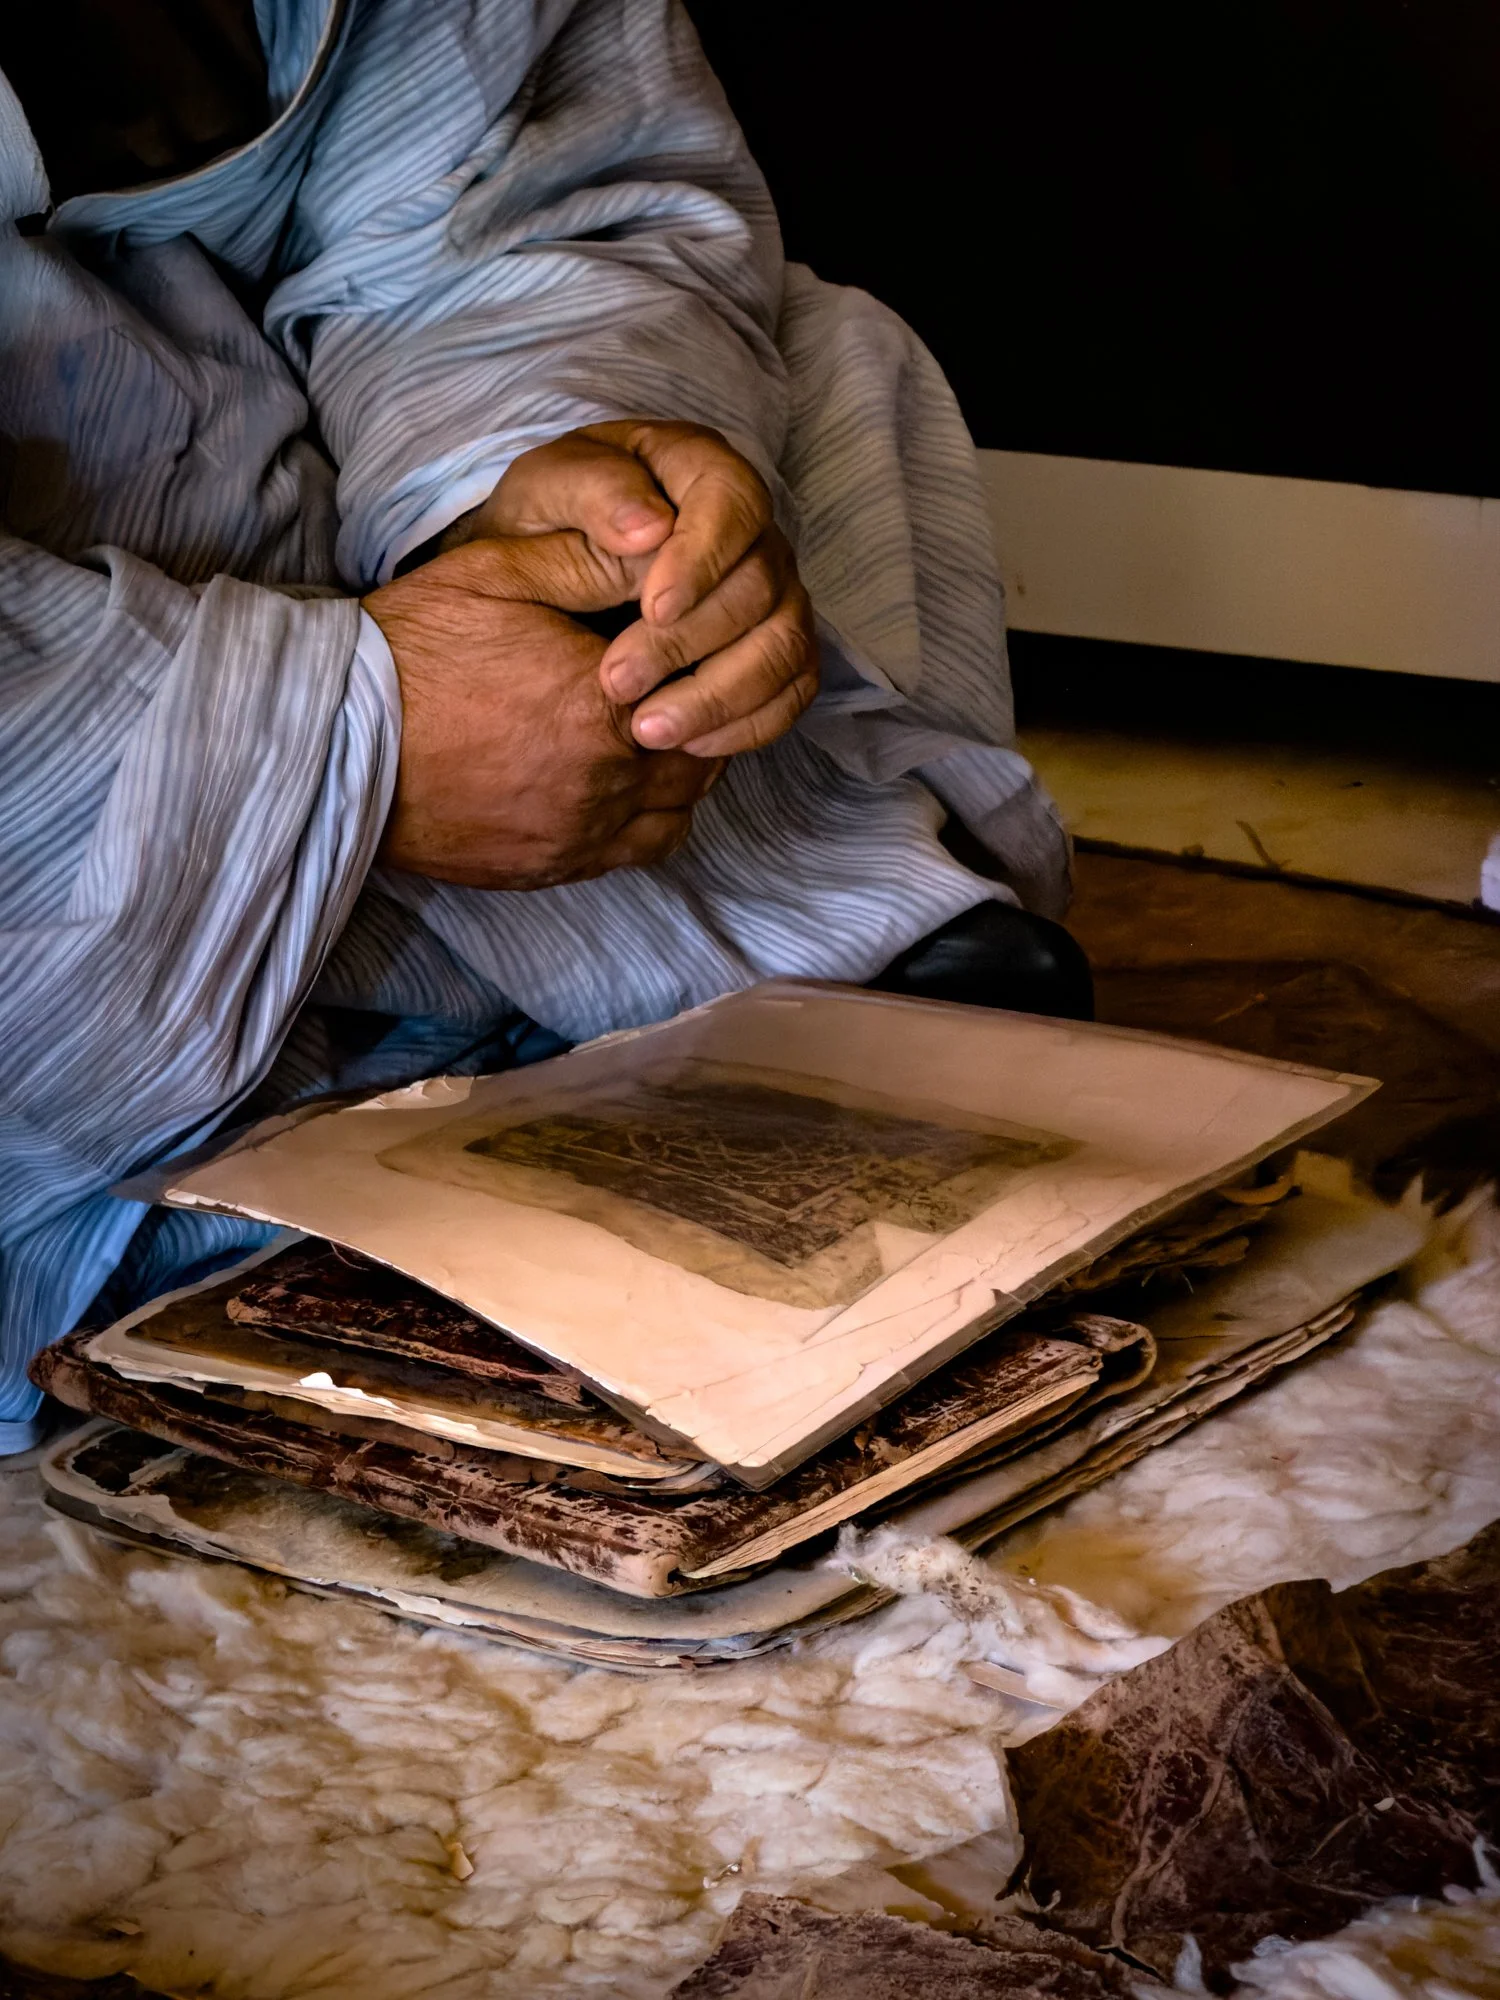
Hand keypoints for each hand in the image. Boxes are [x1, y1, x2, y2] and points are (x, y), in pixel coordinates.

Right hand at [364, 536, 721, 889]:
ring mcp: (578, 835)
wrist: (333, 742)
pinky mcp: (550, 868)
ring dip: (678, 772)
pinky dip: (643, 819)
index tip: (678, 639)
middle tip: (672, 684)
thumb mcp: (497, 574)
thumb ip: (590, 560)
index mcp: (602, 706)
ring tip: (647, 734)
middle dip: (696, 715)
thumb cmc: (410, 649)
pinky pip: (636, 852)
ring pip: (679, 809)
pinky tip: (615, 782)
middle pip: (701, 752)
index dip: (701, 657)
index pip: (701, 682)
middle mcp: (604, 783)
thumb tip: (664, 546)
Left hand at [444, 421, 819, 757]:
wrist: (545, 578)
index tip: (652, 607)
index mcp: (699, 469)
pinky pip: (793, 690)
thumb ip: (590, 493)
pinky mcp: (774, 649)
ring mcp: (772, 593)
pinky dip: (749, 725)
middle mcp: (750, 531)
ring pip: (783, 646)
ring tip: (647, 731)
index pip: (733, 503)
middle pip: (759, 586)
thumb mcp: (544, 491)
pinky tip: (688, 745)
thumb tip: (650, 528)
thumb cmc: (546, 524)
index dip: (703, 559)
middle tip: (616, 682)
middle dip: (689, 643)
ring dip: (718, 696)